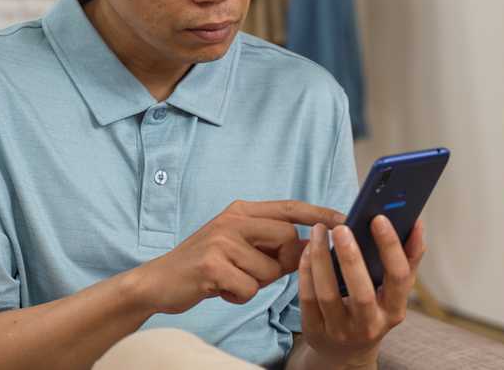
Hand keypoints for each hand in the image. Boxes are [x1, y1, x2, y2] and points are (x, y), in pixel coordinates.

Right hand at [133, 200, 344, 314]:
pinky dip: (238, 296)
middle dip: (279, 263)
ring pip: (268, 269)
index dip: (318, 213)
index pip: (289, 207)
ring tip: (229, 279)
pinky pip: (249, 288)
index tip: (345, 218)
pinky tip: (219, 289)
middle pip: (286, 239)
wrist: (158, 281)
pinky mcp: (212, 264)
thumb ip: (271, 245)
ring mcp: (221, 240)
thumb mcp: (238, 248)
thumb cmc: (205, 267)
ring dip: (254, 283)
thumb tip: (311, 248)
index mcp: (241, 211)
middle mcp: (232, 219)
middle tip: (254, 271)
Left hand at [297, 216, 425, 367]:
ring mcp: (341, 330)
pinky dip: (306, 271)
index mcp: (394, 310)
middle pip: (361, 292)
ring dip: (321, 259)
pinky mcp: (315, 330)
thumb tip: (416, 223)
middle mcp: (370, 324)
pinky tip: (306, 249)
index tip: (379, 218)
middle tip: (342, 227)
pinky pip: (308, 298)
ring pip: (328, 294)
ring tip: (319, 231)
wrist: (346, 351)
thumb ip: (408, 258)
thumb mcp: (394, 290)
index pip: (399, 278)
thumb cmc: (374, 309)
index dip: (391, 248)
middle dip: (351, 258)